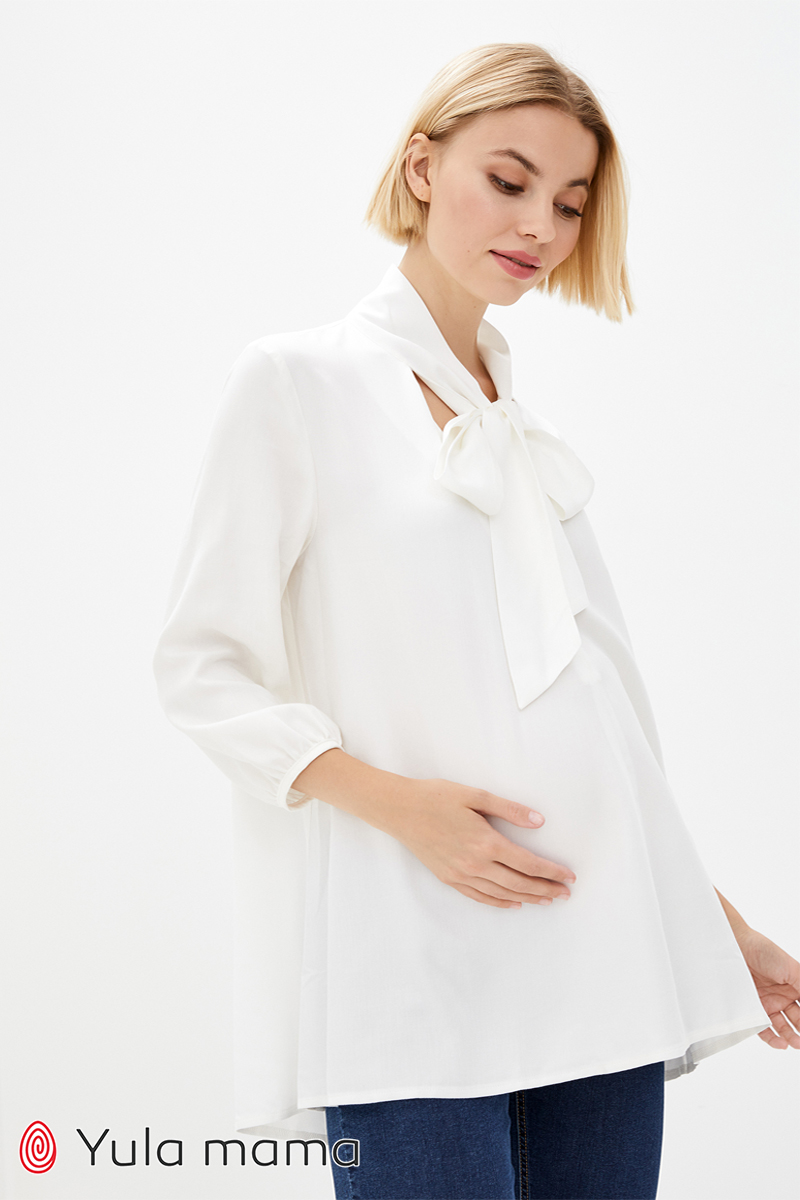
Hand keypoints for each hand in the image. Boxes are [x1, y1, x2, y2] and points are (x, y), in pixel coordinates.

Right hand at [291, 750, 575, 909]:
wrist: (399, 809)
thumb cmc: (436, 796)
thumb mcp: (475, 795)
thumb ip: (509, 809)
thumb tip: (539, 822)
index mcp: (485, 842)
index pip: (527, 863)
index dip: (551, 872)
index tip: (569, 876)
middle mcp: (475, 863)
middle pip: (519, 883)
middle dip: (545, 890)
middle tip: (565, 894)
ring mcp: (460, 874)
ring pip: (501, 893)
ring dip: (527, 899)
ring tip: (546, 901)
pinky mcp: (448, 878)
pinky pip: (479, 896)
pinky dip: (499, 902)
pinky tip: (512, 903)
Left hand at [737, 929, 799, 1049]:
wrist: (736, 946)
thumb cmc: (764, 951)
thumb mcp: (792, 969)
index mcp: (795, 987)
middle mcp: (783, 996)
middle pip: (797, 1020)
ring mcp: (768, 1003)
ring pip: (782, 1026)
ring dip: (790, 1037)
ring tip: (795, 1044)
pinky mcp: (754, 1008)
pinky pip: (764, 1027)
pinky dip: (773, 1038)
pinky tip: (781, 1043)